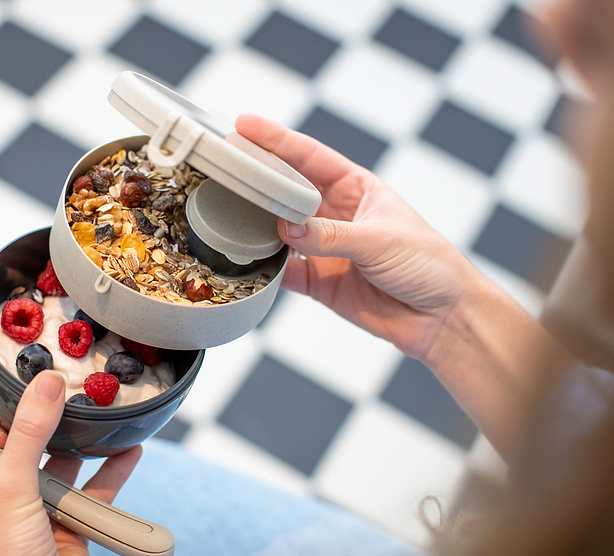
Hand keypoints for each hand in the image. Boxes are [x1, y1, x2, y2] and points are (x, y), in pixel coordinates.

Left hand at [0, 371, 141, 555]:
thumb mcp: (11, 487)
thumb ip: (27, 434)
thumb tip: (44, 385)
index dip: (2, 414)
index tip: (27, 392)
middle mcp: (5, 497)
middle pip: (28, 446)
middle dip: (51, 424)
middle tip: (71, 397)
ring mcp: (40, 511)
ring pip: (64, 466)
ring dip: (85, 447)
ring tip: (101, 421)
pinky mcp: (71, 525)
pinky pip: (94, 490)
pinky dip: (113, 471)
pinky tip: (128, 451)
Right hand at [235, 113, 482, 359]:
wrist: (442, 318)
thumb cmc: (429, 264)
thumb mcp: (381, 240)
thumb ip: (331, 235)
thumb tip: (287, 228)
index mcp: (356, 188)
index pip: (309, 157)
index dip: (276, 140)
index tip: (244, 125)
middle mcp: (336, 215)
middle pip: (288, 191)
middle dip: (258, 179)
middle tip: (226, 167)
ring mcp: (325, 249)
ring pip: (280, 231)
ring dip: (258, 225)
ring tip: (229, 214)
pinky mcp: (320, 282)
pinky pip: (285, 272)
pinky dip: (267, 269)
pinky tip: (251, 262)